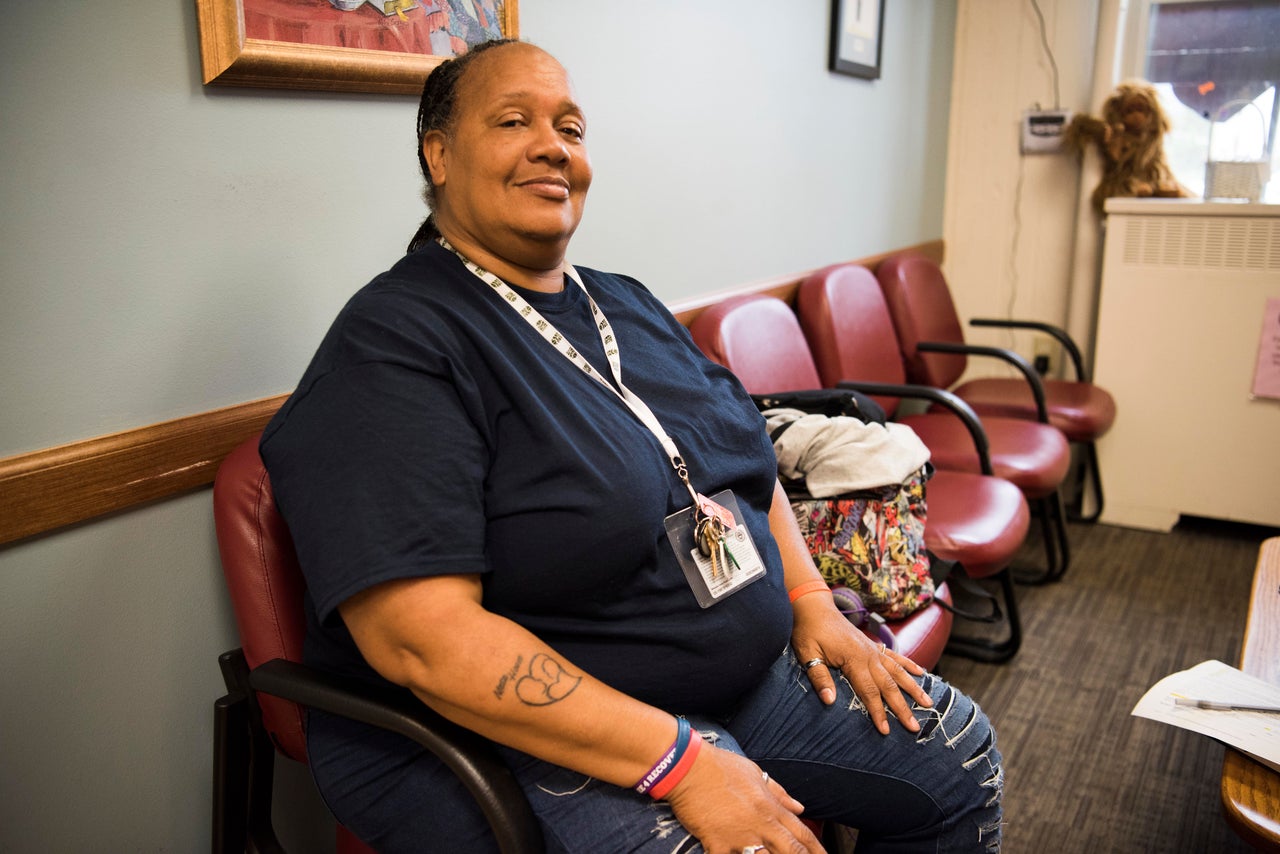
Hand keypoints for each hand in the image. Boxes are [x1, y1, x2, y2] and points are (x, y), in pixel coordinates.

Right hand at [665, 743, 823, 853]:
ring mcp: (740, 836)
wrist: (688, 766)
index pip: (802, 833)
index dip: (816, 850)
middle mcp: (760, 824)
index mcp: (770, 807)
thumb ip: (778, 792)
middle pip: (792, 851)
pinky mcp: (717, 844)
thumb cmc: (719, 766)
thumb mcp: (754, 773)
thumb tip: (799, 806)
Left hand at [791, 596, 931, 734]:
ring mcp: (873, 649)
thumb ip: (819, 677)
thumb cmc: (808, 631)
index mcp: (853, 659)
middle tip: (914, 727)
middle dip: (902, 707)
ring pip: (898, 671)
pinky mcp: (872, 644)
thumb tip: (829, 701)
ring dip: (913, 688)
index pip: (869, 691)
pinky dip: (908, 665)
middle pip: (889, 685)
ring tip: (928, 703)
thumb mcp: (807, 654)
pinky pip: (895, 656)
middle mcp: (868, 655)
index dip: (878, 712)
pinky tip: (921, 672)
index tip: (885, 730)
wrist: (814, 606)